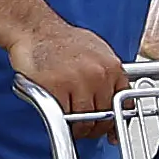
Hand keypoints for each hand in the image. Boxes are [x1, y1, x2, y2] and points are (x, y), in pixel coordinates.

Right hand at [8, 12, 130, 126]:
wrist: (35, 29)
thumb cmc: (62, 40)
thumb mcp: (97, 51)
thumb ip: (108, 74)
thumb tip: (114, 95)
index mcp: (111, 66)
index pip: (124, 103)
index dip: (116, 120)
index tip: (110, 128)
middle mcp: (98, 74)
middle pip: (104, 116)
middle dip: (95, 127)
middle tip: (86, 128)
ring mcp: (78, 82)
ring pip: (85, 121)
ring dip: (78, 128)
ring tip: (71, 124)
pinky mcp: (57, 88)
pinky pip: (64, 117)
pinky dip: (61, 122)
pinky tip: (58, 116)